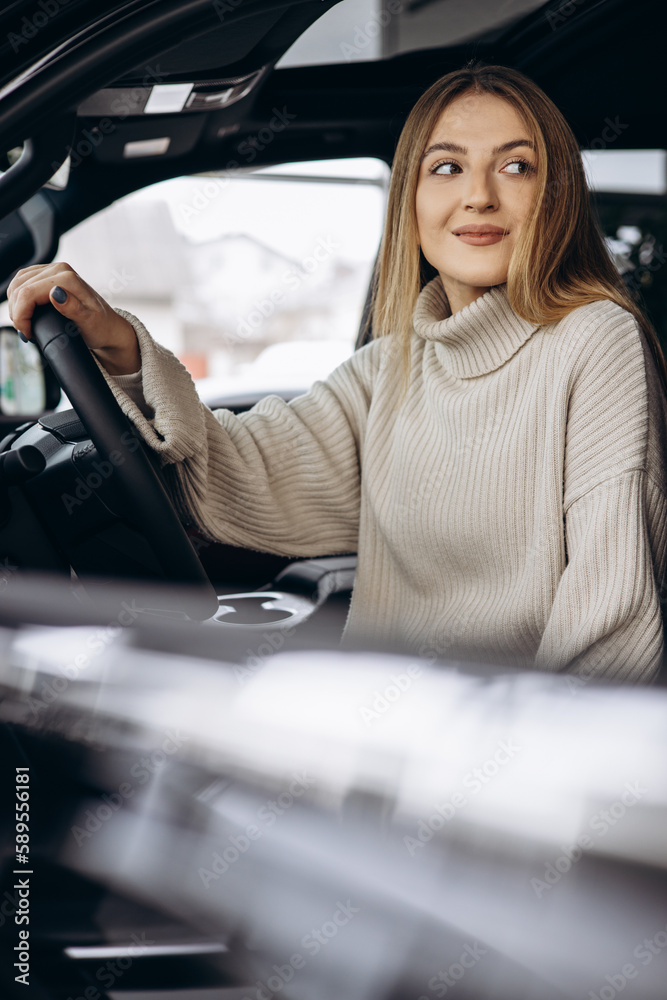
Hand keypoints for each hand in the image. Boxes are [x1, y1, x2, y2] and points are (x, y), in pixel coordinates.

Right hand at [7, 262, 140, 374]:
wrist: (108, 327)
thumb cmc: (101, 328)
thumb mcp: (89, 322)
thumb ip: (73, 308)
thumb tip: (55, 293)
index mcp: (67, 278)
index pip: (28, 293)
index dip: (21, 315)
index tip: (28, 333)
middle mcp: (60, 270)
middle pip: (20, 287)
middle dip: (17, 312)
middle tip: (26, 332)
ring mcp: (53, 271)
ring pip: (18, 283)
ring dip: (15, 305)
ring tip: (24, 324)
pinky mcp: (48, 276)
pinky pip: (23, 281)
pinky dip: (18, 297)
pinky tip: (23, 311)